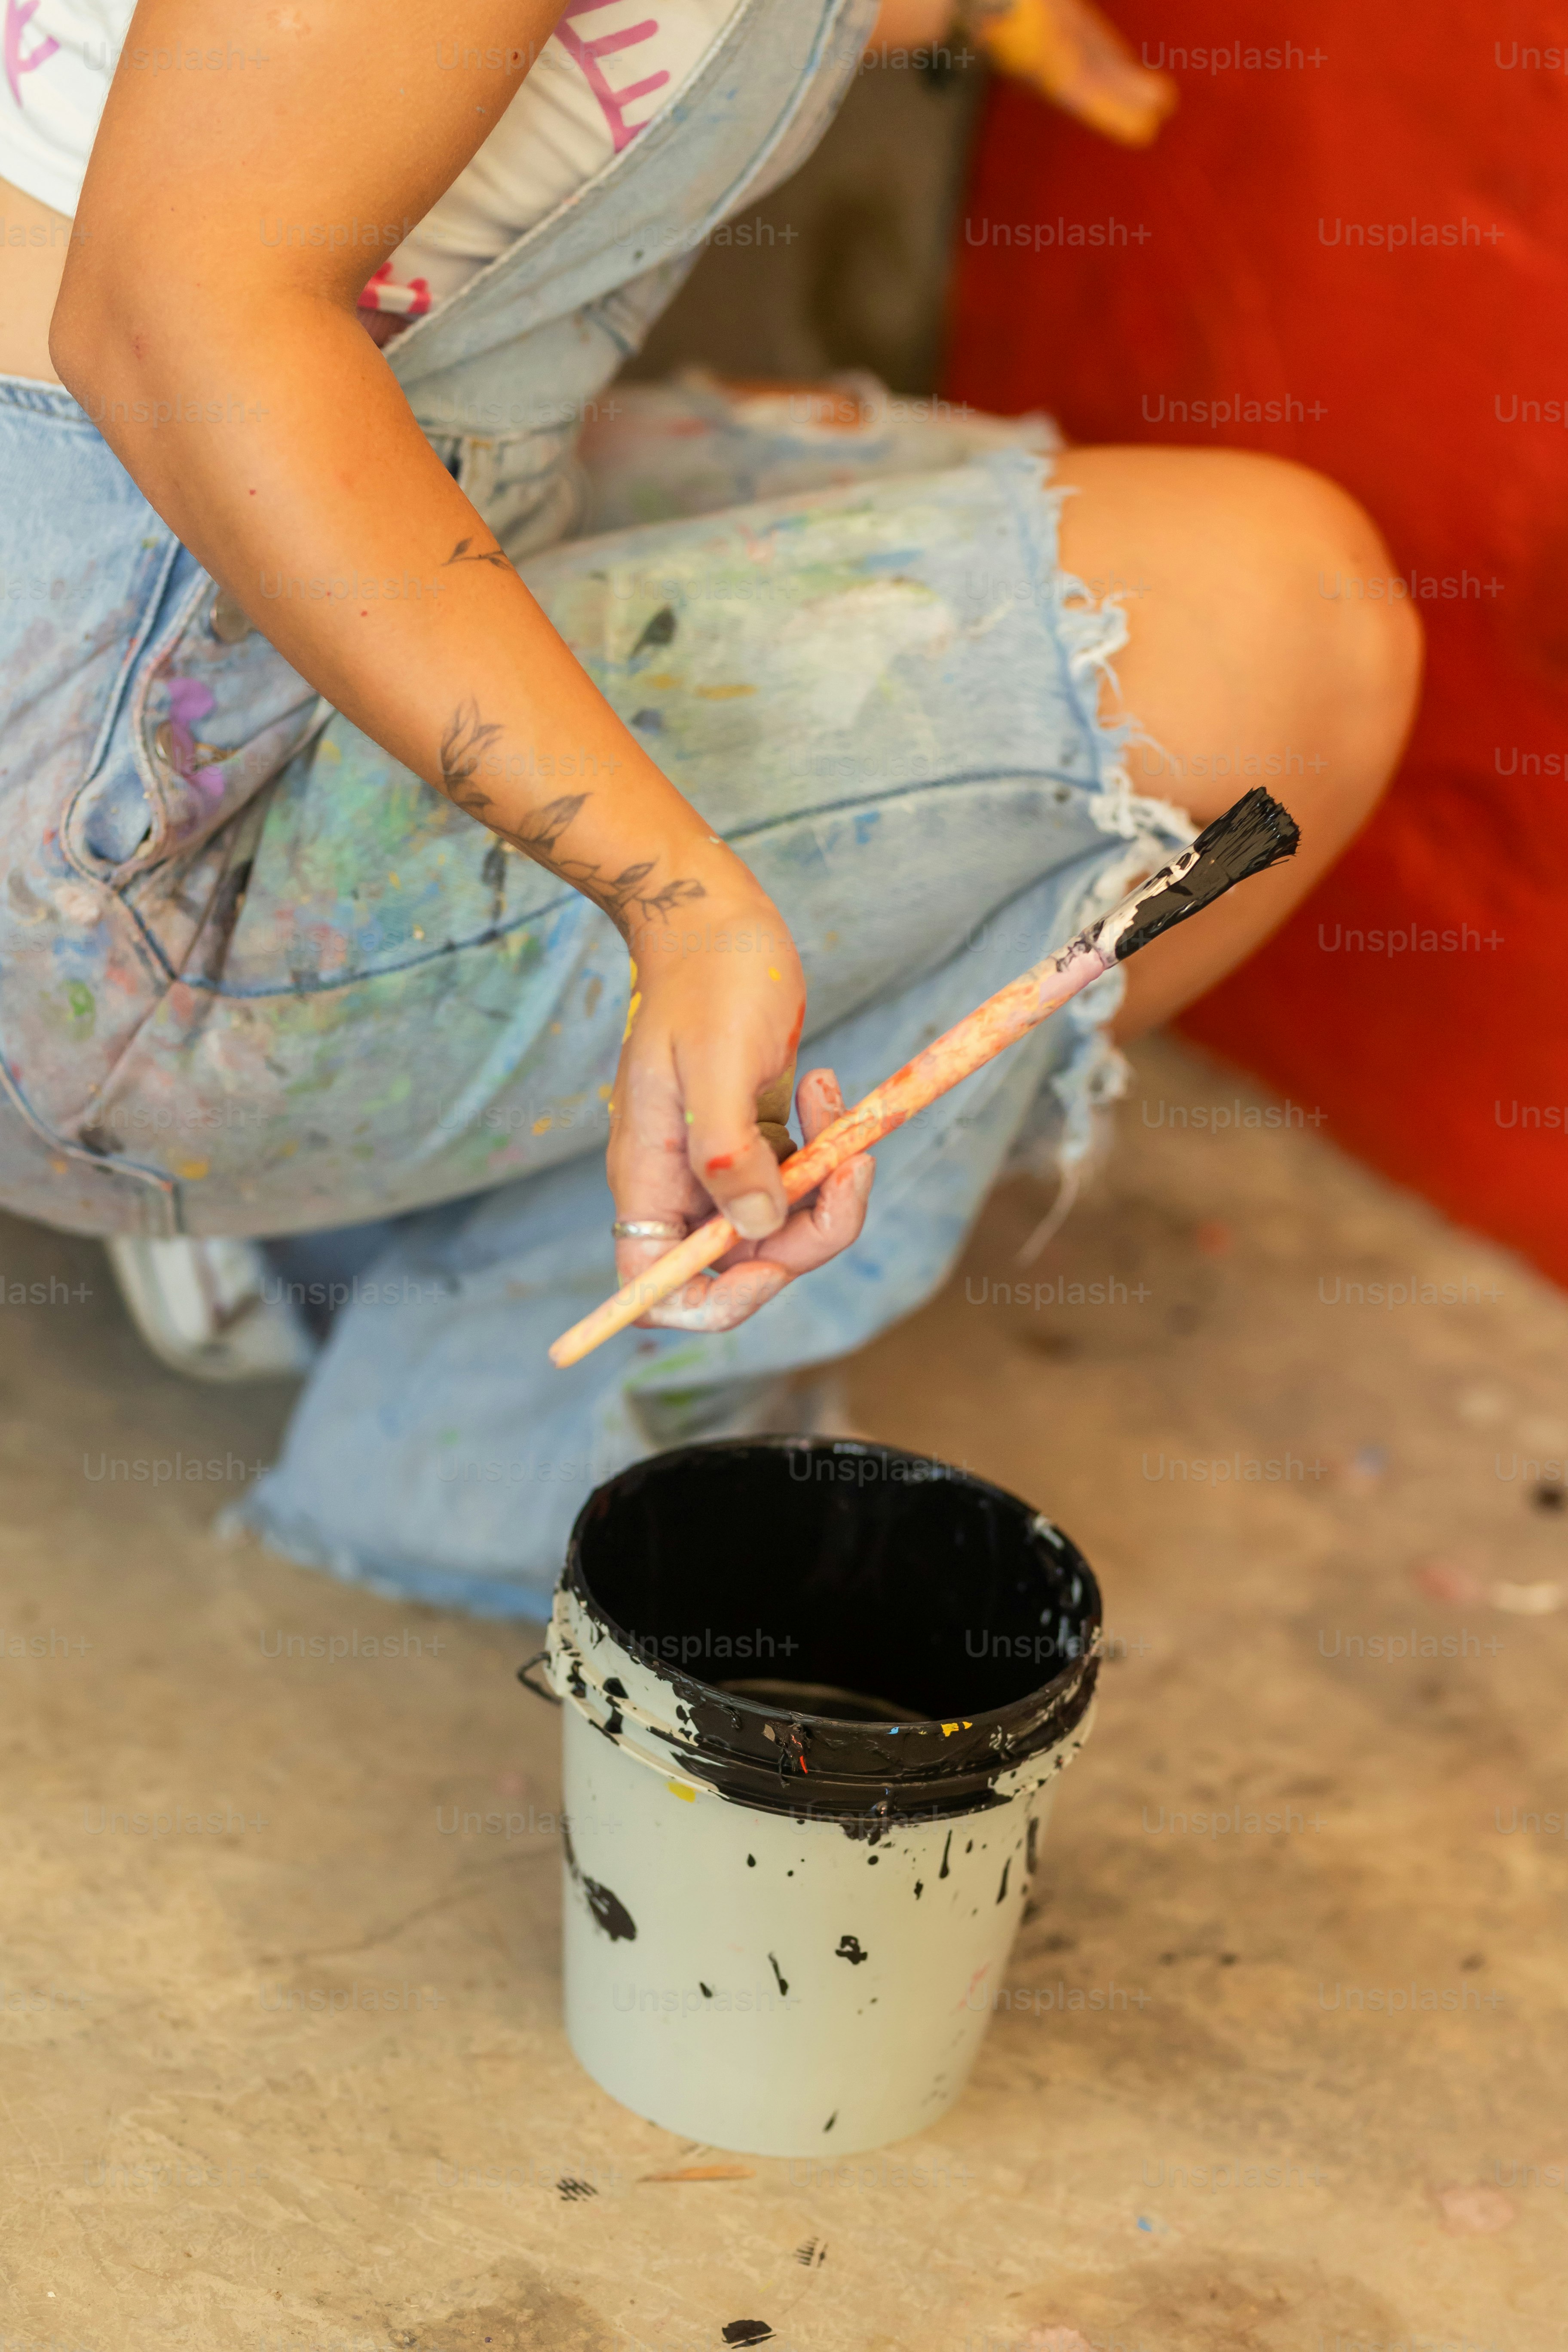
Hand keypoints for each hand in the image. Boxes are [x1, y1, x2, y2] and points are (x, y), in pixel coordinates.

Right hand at [605, 886, 874, 1332]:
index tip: (771, 1266)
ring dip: (828, 1186)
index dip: (714, 1303)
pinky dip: (825, 1148)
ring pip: (782, 1226)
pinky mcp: (757, 1138)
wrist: (714, 921)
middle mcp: (682, 1183)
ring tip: (835, 1108)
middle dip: (807, 1232)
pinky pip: (798, 1180)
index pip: (656, 1289)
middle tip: (848, 1164)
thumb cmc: (708, 981)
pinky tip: (822, 1087)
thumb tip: (757, 1225)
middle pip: (743, 1264)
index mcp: (650, 1179)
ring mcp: (721, 1163)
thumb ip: (729, 1154)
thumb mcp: (716, 1064)